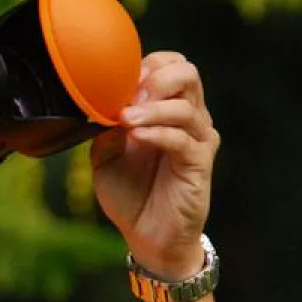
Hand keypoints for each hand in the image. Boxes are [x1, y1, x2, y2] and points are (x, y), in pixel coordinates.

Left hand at [90, 52, 220, 279]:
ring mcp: (198, 140)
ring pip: (186, 105)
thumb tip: (101, 108)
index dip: (145, 66)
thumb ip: (105, 130)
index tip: (117, 82)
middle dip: (154, 78)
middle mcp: (189, 118)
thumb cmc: (130, 193)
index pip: (169, 65)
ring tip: (125, 118)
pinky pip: (183, 139)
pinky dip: (158, 132)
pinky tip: (136, 136)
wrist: (147, 236)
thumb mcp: (105, 157)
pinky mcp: (200, 163)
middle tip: (128, 96)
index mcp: (167, 109)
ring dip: (151, 108)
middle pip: (187, 73)